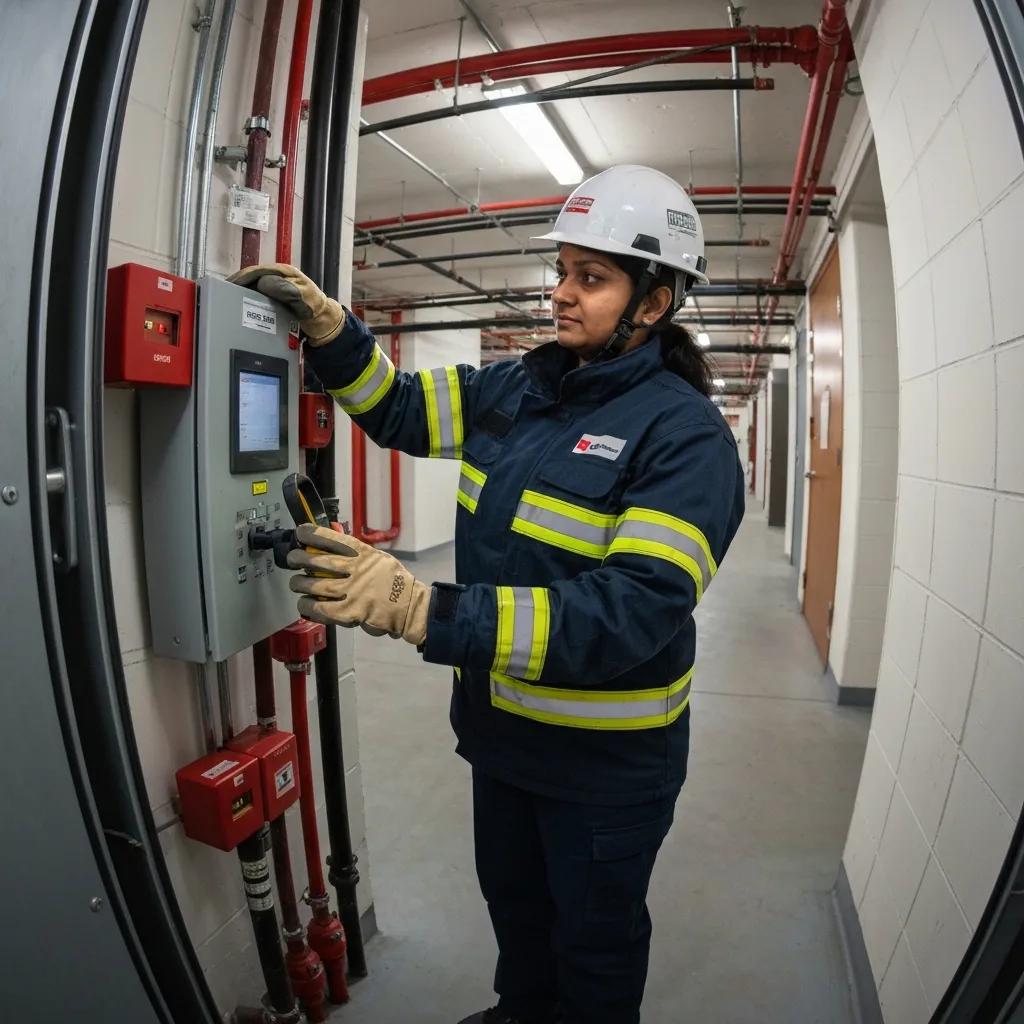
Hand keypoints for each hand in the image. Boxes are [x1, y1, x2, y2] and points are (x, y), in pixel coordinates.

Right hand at [227, 263, 345, 345]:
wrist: (323, 322)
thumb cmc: (314, 307)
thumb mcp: (301, 295)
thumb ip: (284, 288)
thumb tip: (263, 283)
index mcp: (283, 272)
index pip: (257, 271)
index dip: (242, 277)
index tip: (229, 284)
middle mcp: (278, 277)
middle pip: (252, 278)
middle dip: (237, 284)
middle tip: (222, 292)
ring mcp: (276, 288)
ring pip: (253, 287)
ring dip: (240, 292)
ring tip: (226, 299)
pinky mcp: (275, 299)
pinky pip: (257, 297)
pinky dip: (247, 301)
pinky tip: (240, 307)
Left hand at [287, 524, 430, 644]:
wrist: (410, 607)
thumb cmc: (394, 582)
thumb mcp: (379, 559)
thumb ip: (358, 553)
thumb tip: (334, 542)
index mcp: (365, 554)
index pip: (334, 539)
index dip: (313, 534)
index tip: (300, 532)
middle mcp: (357, 570)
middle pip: (319, 561)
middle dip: (299, 559)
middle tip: (291, 559)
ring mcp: (353, 592)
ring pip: (316, 586)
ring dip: (300, 583)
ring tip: (295, 583)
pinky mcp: (350, 613)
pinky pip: (322, 608)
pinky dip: (309, 605)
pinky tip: (303, 603)